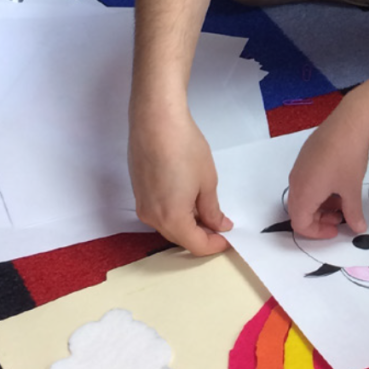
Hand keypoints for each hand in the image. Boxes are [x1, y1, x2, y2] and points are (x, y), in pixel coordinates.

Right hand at [128, 105, 231, 254]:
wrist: (156, 122)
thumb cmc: (184, 149)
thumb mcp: (207, 182)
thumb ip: (212, 210)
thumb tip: (218, 226)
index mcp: (172, 219)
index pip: (196, 245)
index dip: (215, 245)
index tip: (230, 237)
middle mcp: (152, 218)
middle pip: (180, 238)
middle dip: (202, 236)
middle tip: (222, 226)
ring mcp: (142, 205)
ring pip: (169, 226)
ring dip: (189, 225)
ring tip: (209, 212)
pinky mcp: (138, 192)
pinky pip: (159, 212)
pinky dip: (176, 213)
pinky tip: (190, 200)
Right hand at [287, 116, 368, 238]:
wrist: (349, 123)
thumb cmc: (348, 159)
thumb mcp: (352, 190)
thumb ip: (353, 213)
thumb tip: (358, 229)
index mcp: (303, 194)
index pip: (300, 224)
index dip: (317, 233)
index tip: (337, 230)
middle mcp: (295, 181)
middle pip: (299, 211)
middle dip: (319, 219)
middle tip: (340, 218)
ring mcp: (299, 167)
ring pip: (303, 196)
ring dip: (321, 205)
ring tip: (343, 201)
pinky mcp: (305, 156)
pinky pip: (306, 181)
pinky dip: (319, 191)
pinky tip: (339, 184)